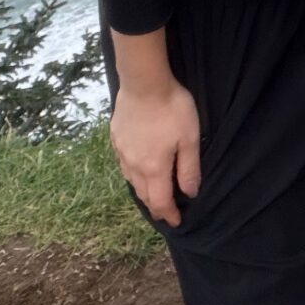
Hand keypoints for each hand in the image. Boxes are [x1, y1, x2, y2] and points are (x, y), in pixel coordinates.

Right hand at [109, 76, 201, 225]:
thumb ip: (189, 168)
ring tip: (152, 194)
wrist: (143, 82)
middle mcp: (134, 165)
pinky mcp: (115, 138)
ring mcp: (122, 151)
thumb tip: (189, 193)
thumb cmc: (171, 108)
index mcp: (153, 168)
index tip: (176, 223)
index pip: (160, 201)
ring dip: (143, 191)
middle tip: (165, 212)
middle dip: (155, 206)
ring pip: (131, 181)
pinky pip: (123, 164)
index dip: (169, 215)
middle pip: (143, 194)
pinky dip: (132, 174)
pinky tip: (137, 168)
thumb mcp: (189, 138)